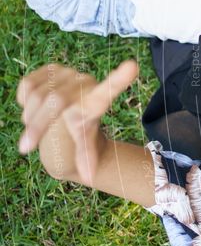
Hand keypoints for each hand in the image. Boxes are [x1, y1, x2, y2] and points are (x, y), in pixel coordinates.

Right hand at [16, 61, 138, 183]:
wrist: (67, 116)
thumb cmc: (79, 131)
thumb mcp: (85, 145)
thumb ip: (87, 157)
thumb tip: (89, 177)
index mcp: (97, 103)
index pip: (109, 90)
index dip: (119, 80)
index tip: (132, 67)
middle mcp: (85, 83)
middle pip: (54, 100)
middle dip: (37, 126)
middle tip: (26, 148)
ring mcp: (68, 73)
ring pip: (37, 94)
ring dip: (30, 116)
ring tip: (33, 129)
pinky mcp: (51, 68)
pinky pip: (27, 84)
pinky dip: (24, 101)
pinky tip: (32, 108)